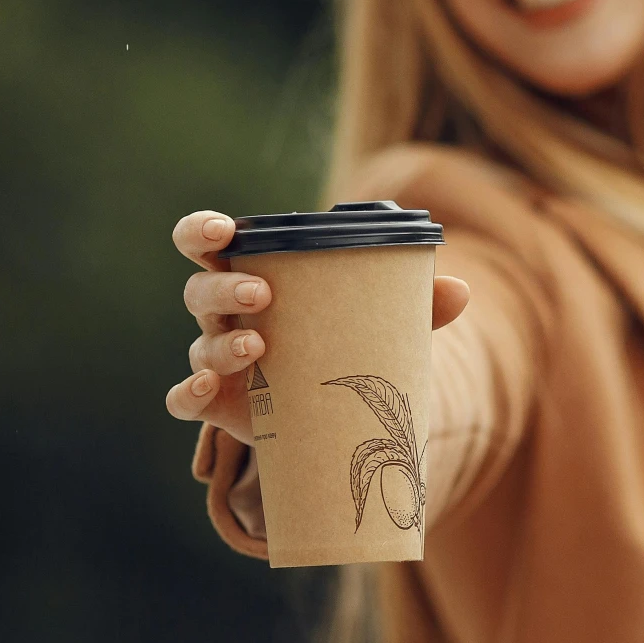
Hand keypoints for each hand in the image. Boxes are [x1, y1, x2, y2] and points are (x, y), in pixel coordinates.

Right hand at [162, 209, 471, 440]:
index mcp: (256, 276)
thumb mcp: (380, 320)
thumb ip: (415, 303)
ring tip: (258, 347)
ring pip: (198, 344)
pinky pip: (184, 398)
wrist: (338, 413)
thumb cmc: (347, 344)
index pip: (209, 243)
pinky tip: (207, 387)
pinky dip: (188, 392)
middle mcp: (226, 316)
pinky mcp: (219, 404)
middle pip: (199, 290)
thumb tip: (460, 290)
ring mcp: (218, 361)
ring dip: (221, 343)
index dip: (203, 231)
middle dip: (223, 287)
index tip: (223, 230)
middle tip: (262, 293)